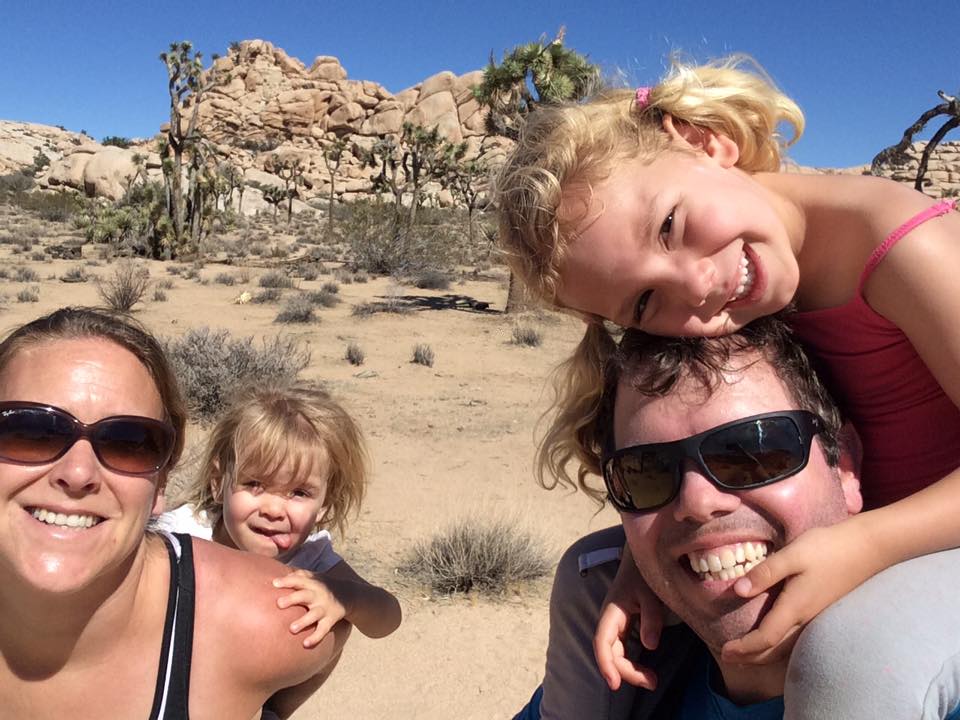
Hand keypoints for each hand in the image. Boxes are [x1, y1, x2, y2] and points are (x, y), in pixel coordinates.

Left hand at [273, 568, 348, 647]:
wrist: (349, 593)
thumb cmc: (324, 585)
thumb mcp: (315, 577)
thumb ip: (299, 576)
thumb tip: (278, 578)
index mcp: (313, 583)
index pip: (299, 580)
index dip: (287, 581)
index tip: (275, 583)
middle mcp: (318, 595)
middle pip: (305, 596)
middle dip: (292, 599)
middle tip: (279, 604)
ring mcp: (325, 608)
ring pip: (314, 615)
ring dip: (303, 621)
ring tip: (292, 629)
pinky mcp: (331, 619)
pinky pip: (323, 629)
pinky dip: (316, 637)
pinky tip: (305, 644)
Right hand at [593, 548, 662, 690]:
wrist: (642, 559)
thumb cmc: (644, 574)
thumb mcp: (651, 593)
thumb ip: (651, 617)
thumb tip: (650, 646)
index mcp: (612, 612)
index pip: (602, 642)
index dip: (606, 664)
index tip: (615, 684)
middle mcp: (610, 621)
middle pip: (609, 652)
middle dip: (626, 671)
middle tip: (652, 683)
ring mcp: (616, 625)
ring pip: (615, 653)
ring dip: (630, 670)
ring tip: (652, 681)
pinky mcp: (624, 627)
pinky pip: (622, 649)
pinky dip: (631, 663)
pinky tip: (644, 671)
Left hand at [720, 520, 881, 663]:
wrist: (866, 548)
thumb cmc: (827, 548)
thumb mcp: (792, 555)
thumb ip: (765, 573)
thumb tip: (738, 591)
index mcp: (795, 607)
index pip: (766, 638)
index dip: (744, 648)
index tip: (724, 651)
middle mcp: (805, 619)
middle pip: (774, 649)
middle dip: (750, 657)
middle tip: (727, 658)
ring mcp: (815, 617)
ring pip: (786, 647)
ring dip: (763, 654)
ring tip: (745, 654)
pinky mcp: (821, 611)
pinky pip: (795, 639)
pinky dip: (778, 646)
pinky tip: (773, 639)